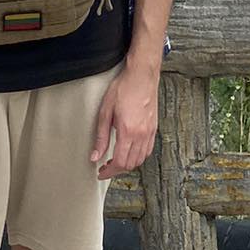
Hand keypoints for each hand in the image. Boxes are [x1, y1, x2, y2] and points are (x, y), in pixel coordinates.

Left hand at [92, 62, 160, 178]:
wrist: (142, 75)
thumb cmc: (124, 89)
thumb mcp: (105, 112)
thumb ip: (101, 137)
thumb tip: (95, 156)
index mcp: (128, 131)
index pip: (119, 162)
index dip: (109, 172)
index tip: (101, 173)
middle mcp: (141, 134)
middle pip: (130, 164)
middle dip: (116, 170)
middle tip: (105, 167)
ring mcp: (150, 132)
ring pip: (140, 159)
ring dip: (127, 164)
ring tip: (116, 160)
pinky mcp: (154, 128)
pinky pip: (148, 150)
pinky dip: (138, 156)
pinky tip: (130, 151)